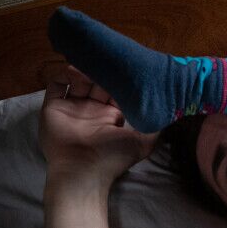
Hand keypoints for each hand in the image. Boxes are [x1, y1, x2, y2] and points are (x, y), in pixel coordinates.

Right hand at [39, 65, 155, 184]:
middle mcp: (93, 109)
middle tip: (109, 58)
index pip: (118, 89)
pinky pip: (56, 86)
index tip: (128, 64)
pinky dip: (64, 75)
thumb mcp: (144, 141)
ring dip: (85, 70)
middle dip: (104, 70)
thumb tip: (173, 109)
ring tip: (92, 63)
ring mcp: (73, 108)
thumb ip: (157, 124)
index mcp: (113, 114)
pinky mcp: (53, 108)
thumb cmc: (114, 156)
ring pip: (78, 81)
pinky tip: (74, 70)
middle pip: (98, 82)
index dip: (122, 77)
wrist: (83, 170)